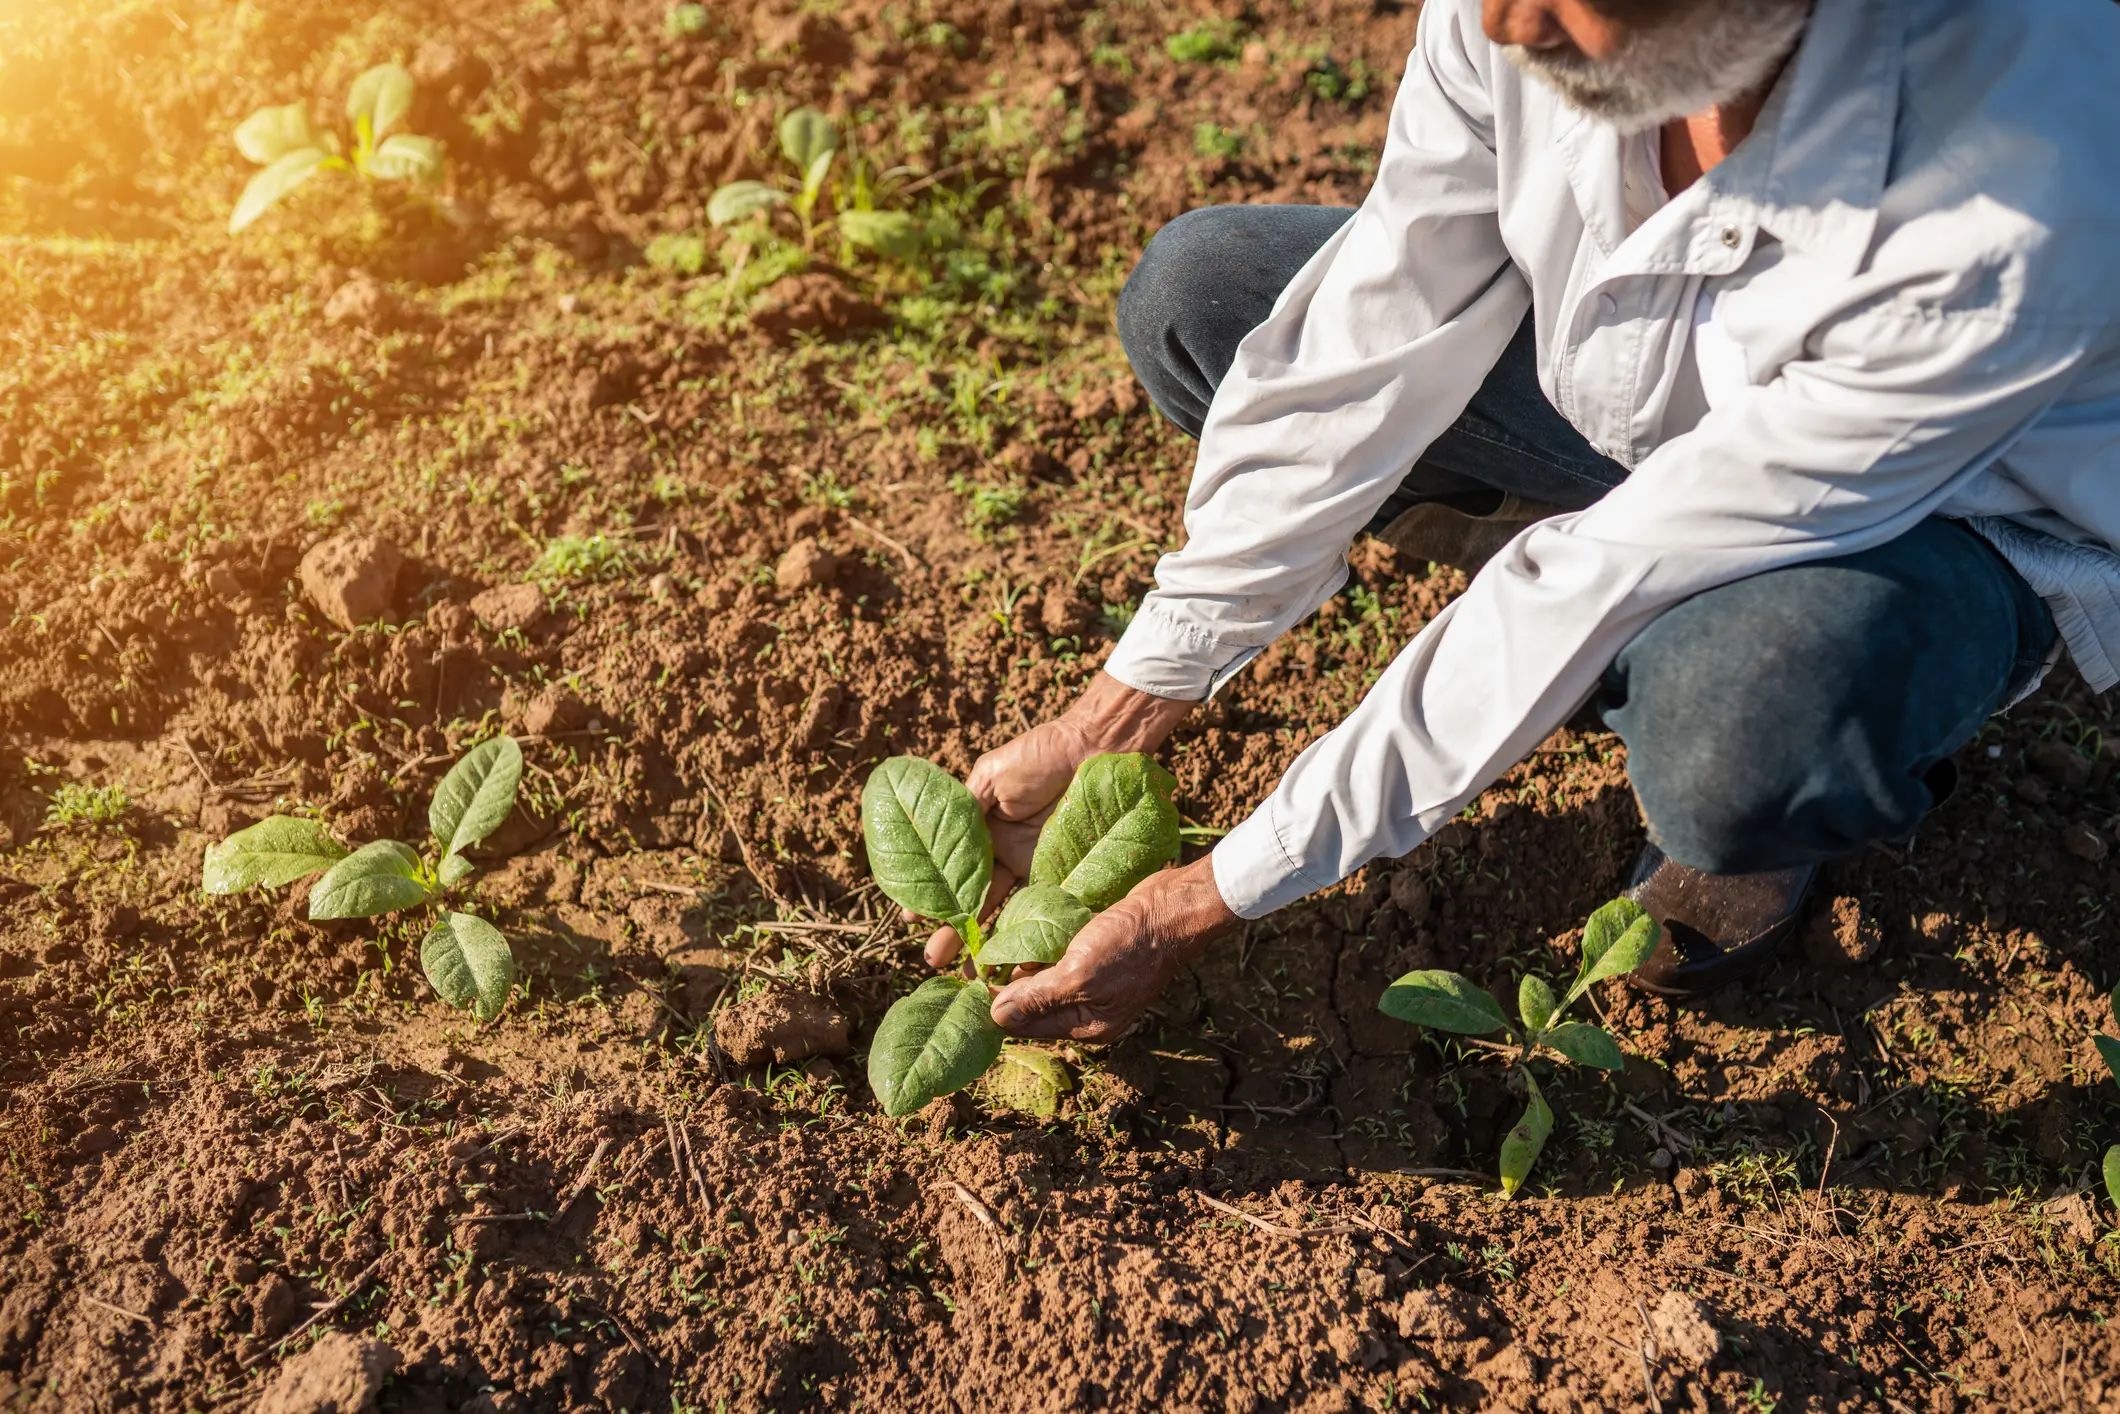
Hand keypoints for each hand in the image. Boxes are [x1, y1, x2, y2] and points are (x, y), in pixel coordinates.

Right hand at [919, 672, 1196, 967]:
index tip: (911, 918)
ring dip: (986, 943)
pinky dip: (1027, 934)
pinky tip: (1011, 958)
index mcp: (983, 834)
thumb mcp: (991, 777)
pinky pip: (1044, 909)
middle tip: (934, 960)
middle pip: (976, 901)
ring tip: (967, 973)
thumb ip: (965, 810)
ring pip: (1006, 913)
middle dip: (954, 931)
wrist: (1095, 748)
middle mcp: (1007, 857)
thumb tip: (932, 841)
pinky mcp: (1066, 877)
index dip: (934, 896)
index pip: (953, 873)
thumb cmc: (1040, 755)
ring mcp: (1036, 870)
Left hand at [989, 855, 1238, 1041]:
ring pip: (1044, 976)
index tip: (971, 981)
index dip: (998, 1006)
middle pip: (1034, 1002)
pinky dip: (1042, 945)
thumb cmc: (1128, 946)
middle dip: (1008, 983)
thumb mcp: (1077, 975)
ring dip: (1024, 960)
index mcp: (1086, 1026)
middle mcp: (1089, 1008)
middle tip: (980, 957)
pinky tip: (1028, 929)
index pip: (1028, 1026)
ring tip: (1000, 941)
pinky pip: (1059, 955)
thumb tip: (996, 1018)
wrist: (1172, 908)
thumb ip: (1036, 997)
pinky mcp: (1097, 952)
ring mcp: (1094, 980)